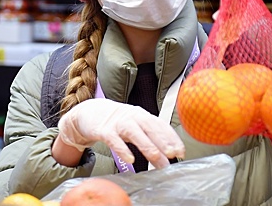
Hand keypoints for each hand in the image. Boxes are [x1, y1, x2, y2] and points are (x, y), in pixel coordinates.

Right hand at [57, 98, 184, 168]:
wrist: (90, 112)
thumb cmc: (117, 122)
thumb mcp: (136, 127)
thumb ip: (150, 140)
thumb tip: (167, 156)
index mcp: (142, 116)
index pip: (160, 125)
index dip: (172, 138)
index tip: (181, 151)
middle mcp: (132, 117)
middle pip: (150, 128)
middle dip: (163, 141)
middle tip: (173, 154)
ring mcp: (118, 123)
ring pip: (134, 133)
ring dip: (147, 145)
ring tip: (157, 157)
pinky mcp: (104, 130)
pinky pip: (114, 140)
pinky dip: (122, 149)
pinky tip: (130, 159)